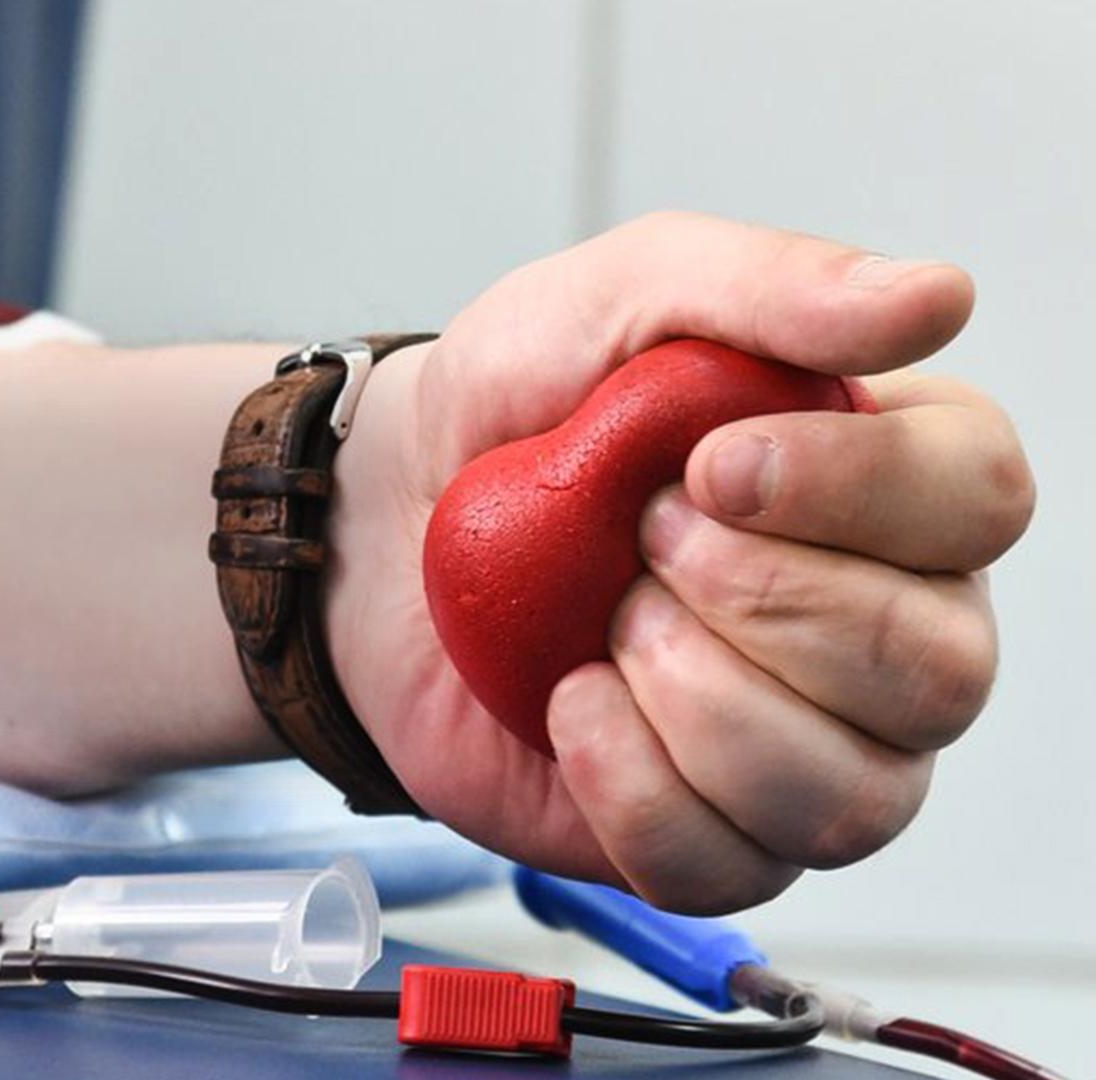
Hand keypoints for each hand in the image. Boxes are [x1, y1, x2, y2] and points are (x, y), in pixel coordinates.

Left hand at [327, 212, 1033, 912]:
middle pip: (937, 668)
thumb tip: (937, 297)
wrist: (381, 524)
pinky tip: (572, 711)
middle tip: (638, 539)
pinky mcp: (716, 837)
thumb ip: (768, 285)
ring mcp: (813, 746)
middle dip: (757, 600)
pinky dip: (633, 791)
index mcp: (890, 480)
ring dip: (697, 702)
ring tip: (605, 628)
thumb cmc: (515, 409)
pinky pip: (731, 867)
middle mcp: (888, 624)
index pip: (981, 498)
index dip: (857, 490)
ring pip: (851, 794)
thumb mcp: (613, 301)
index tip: (707, 464)